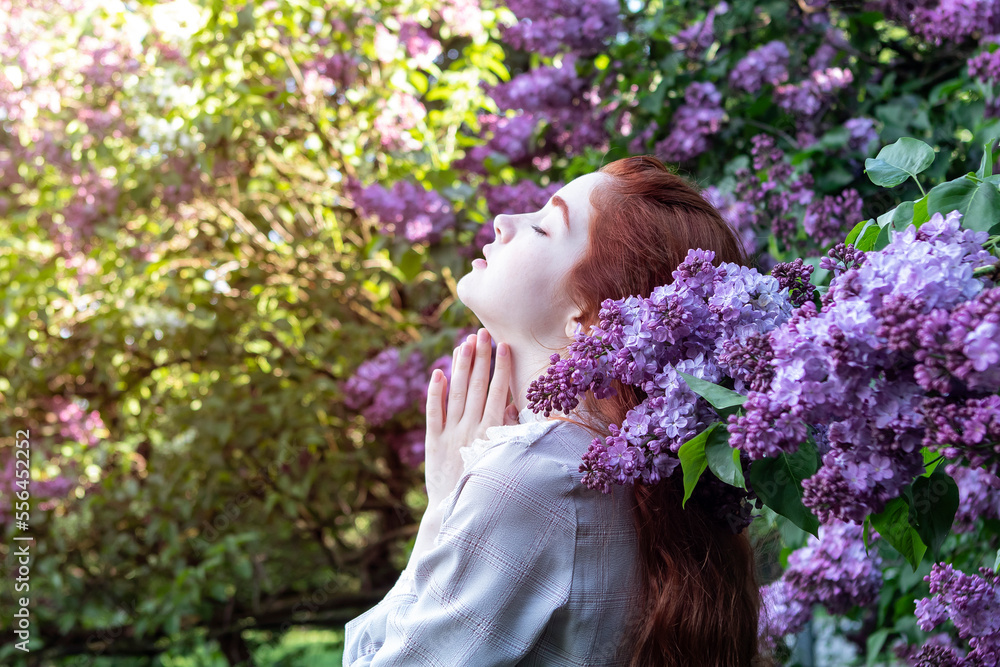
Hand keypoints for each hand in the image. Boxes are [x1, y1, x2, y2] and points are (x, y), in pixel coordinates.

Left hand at [424, 328, 516, 506]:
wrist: (458, 510)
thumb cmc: (487, 483)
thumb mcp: (504, 456)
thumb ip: (509, 429)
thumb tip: (515, 404)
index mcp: (493, 432)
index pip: (499, 392)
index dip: (501, 367)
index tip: (504, 346)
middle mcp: (472, 429)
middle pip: (478, 386)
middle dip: (481, 357)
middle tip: (482, 332)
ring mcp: (451, 434)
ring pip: (457, 393)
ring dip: (461, 366)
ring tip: (465, 342)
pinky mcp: (433, 442)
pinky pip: (434, 412)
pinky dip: (435, 392)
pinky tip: (438, 372)